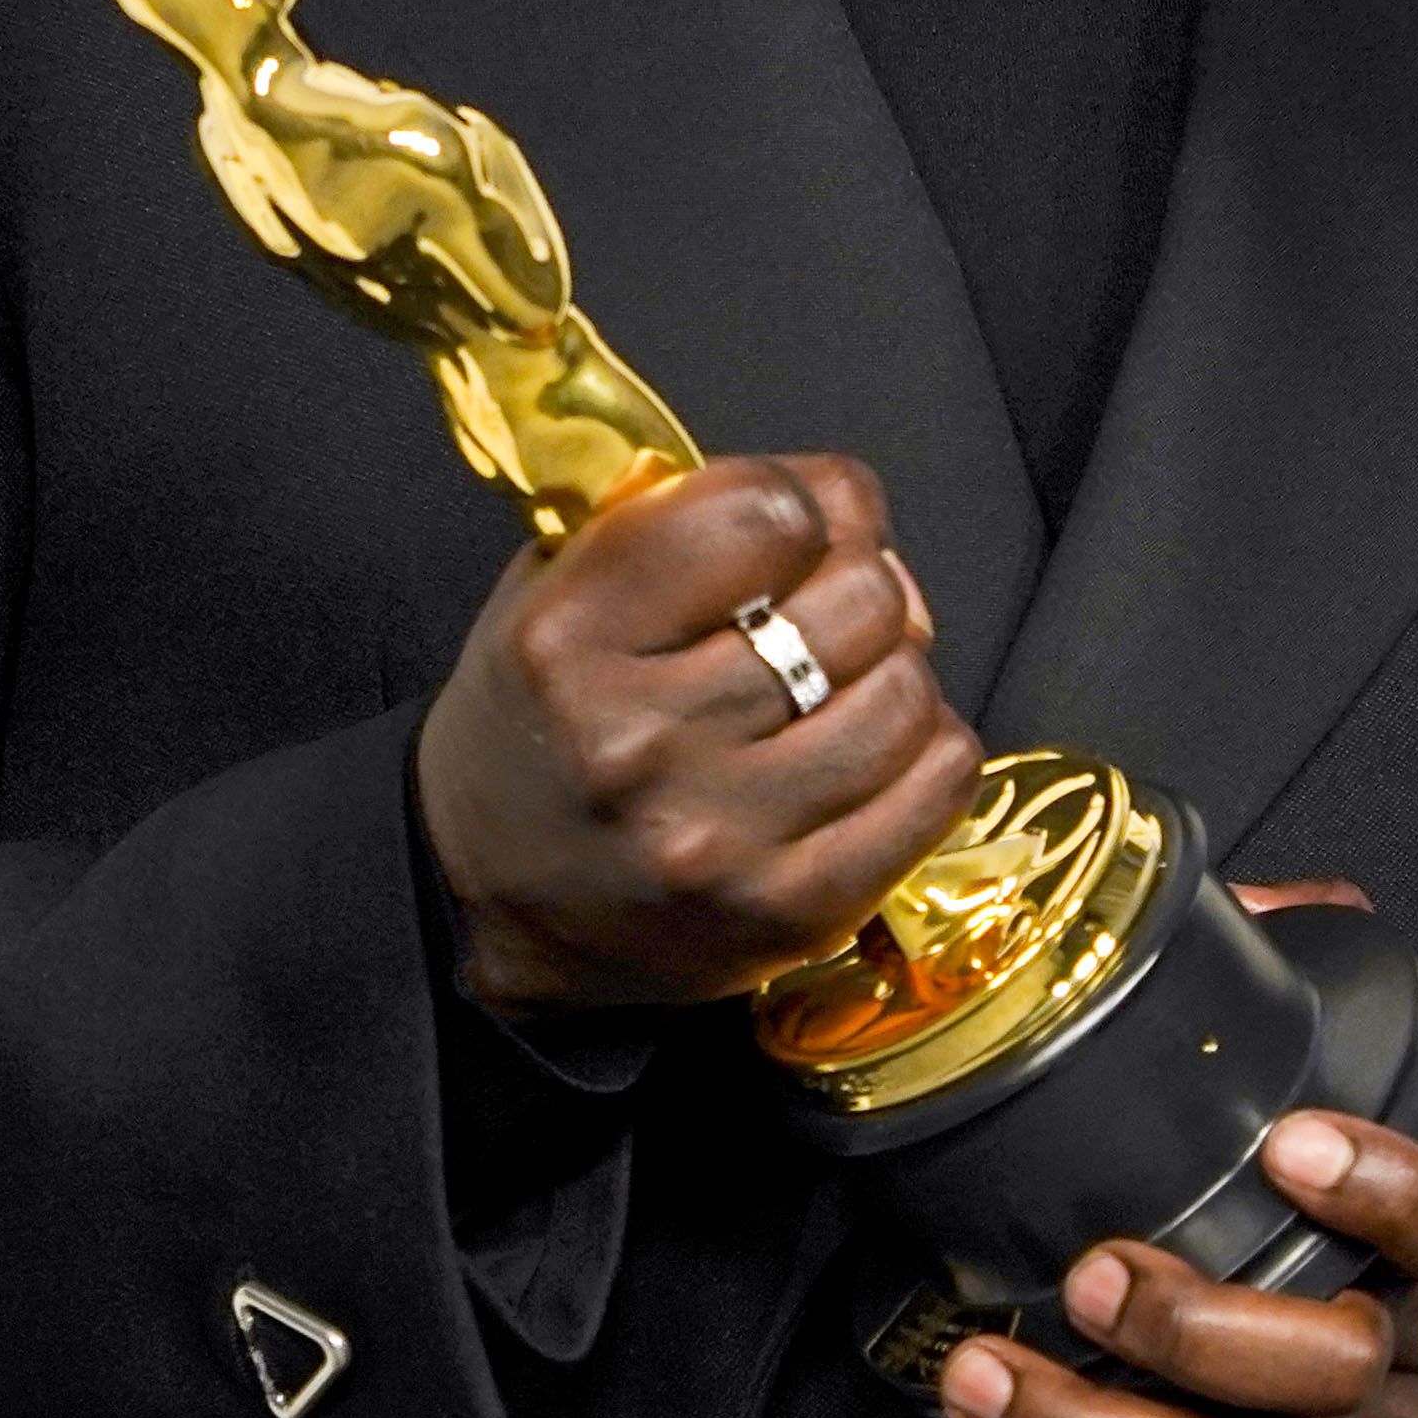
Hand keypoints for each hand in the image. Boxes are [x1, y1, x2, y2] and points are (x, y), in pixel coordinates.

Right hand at [414, 453, 984, 1015]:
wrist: (481, 905)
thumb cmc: (537, 724)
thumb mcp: (554, 584)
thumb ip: (679, 512)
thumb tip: (851, 510)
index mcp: (568, 638)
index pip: (767, 511)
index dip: (802, 504)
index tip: (785, 532)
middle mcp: (638, 740)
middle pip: (858, 598)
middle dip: (855, 587)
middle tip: (820, 614)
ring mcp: (716, 838)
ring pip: (906, 694)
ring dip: (892, 675)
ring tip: (838, 690)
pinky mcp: (787, 914)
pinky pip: (937, 785)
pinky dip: (925, 753)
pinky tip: (868, 755)